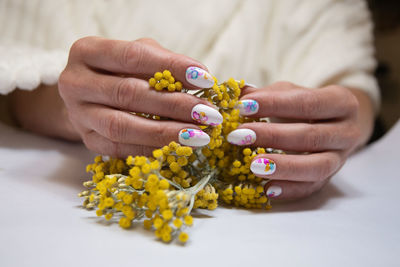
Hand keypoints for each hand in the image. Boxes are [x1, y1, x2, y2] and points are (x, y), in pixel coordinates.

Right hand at [59, 37, 220, 156]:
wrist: (90, 96)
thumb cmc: (122, 70)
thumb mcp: (140, 56)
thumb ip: (166, 63)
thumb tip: (203, 79)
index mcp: (87, 52)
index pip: (133, 57)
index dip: (172, 68)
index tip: (206, 79)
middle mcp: (75, 82)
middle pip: (128, 94)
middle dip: (174, 105)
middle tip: (208, 113)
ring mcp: (78, 115)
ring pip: (121, 127)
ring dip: (165, 133)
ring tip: (199, 135)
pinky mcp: (88, 140)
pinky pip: (120, 149)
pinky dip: (151, 149)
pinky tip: (178, 147)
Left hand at [228, 82, 374, 199]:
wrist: (332, 125)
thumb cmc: (304, 106)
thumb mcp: (289, 92)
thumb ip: (266, 93)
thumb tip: (237, 92)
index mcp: (341, 102)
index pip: (307, 102)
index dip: (274, 104)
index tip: (243, 106)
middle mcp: (347, 132)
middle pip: (311, 136)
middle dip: (272, 136)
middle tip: (239, 136)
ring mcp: (340, 159)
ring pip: (317, 167)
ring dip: (283, 167)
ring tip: (252, 165)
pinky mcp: (329, 180)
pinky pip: (310, 188)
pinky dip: (288, 190)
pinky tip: (266, 189)